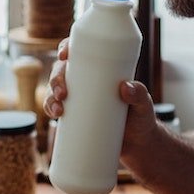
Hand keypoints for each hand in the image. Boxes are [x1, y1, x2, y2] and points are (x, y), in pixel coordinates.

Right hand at [43, 38, 158, 165]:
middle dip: (56, 79)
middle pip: (62, 70)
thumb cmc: (142, 119)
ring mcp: (78, 98)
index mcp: (101, 69)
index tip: (64, 55)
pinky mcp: (74, 115)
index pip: (80, 51)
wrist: (137, 145)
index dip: (67, 48)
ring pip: (54, 89)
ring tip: (58, 110)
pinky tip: (53, 114)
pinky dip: (50, 109)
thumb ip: (139, 94)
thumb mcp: (144, 105)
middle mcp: (86, 80)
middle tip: (62, 94)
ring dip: (49, 96)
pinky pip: (55, 108)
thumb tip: (124, 87)